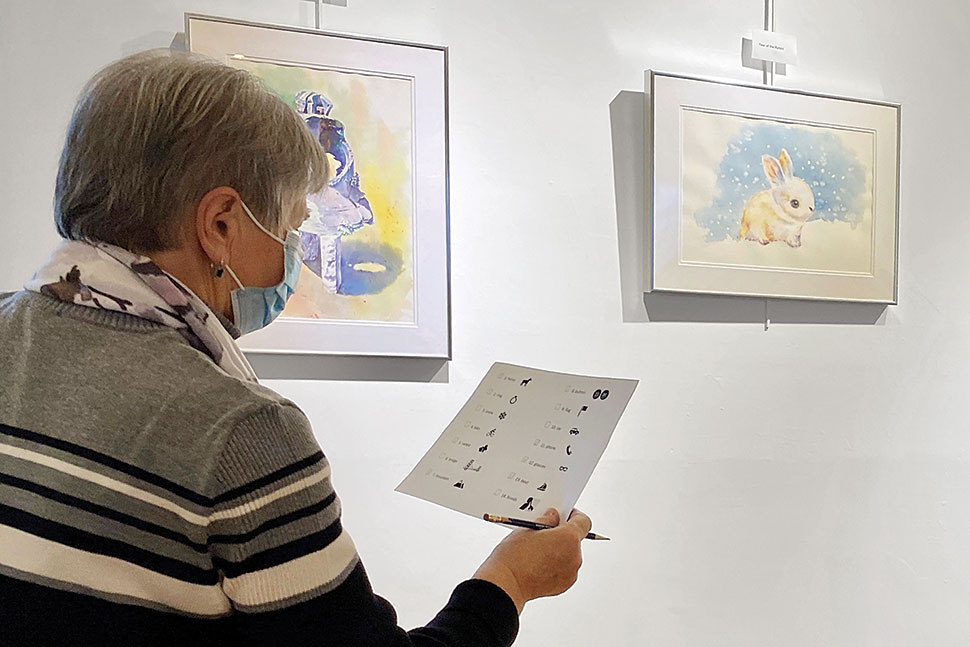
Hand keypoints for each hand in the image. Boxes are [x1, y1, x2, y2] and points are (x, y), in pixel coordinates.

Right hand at [472, 508, 592, 612]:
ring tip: (538, 550)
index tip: (563, 514)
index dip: (574, 515)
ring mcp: (571, 572)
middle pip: (575, 539)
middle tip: (543, 532)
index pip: (583, 521)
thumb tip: (554, 516)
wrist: (507, 583)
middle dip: (562, 534)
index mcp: (569, 538)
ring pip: (570, 554)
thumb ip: (547, 519)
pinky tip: (538, 564)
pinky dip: (556, 564)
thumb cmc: (515, 555)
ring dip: (559, 550)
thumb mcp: (528, 528)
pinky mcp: (564, 585)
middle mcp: (575, 555)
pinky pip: (565, 569)